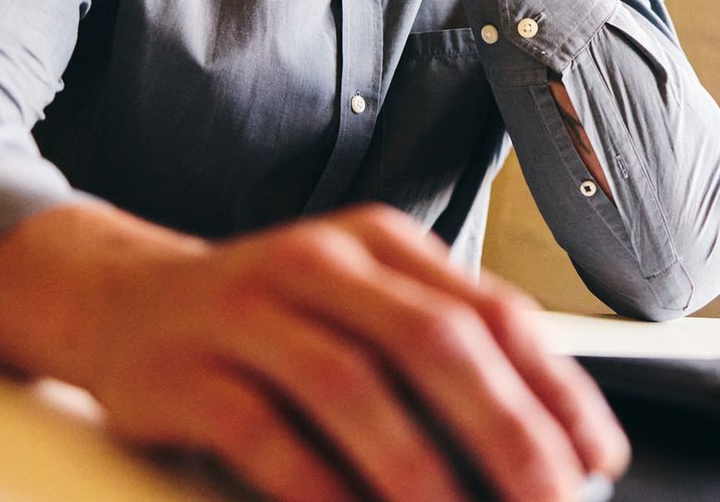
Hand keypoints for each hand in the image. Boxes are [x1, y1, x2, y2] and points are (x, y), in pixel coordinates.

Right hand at [72, 203, 627, 501]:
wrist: (121, 301)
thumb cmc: (266, 319)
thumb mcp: (358, 308)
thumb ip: (439, 352)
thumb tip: (545, 443)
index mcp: (380, 244)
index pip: (492, 308)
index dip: (555, 387)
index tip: (599, 457)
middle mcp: (319, 261)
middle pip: (433, 340)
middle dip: (506, 432)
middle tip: (550, 501)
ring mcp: (245, 310)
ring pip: (350, 385)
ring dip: (418, 470)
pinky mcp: (184, 371)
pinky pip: (261, 434)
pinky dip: (318, 488)